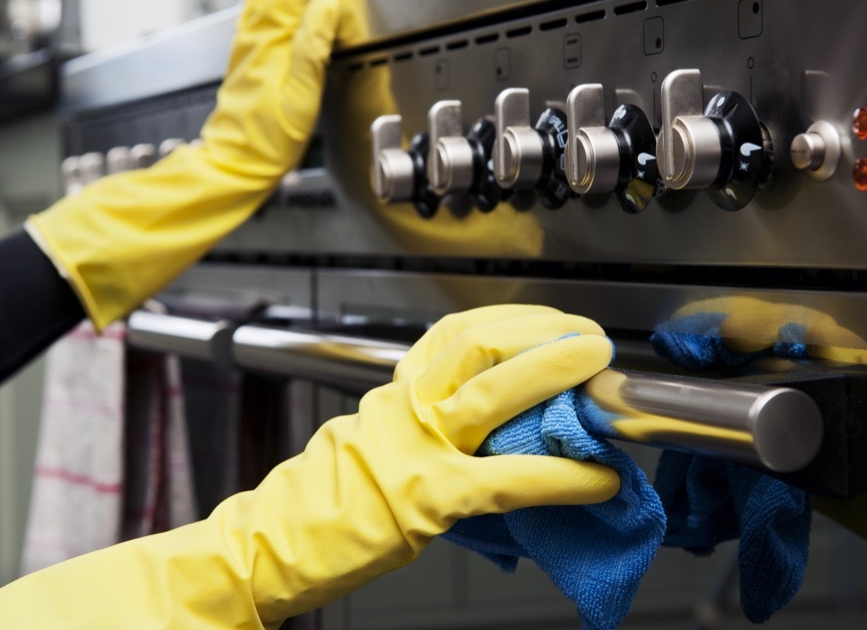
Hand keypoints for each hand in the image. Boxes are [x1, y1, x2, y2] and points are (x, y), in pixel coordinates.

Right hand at [0, 305, 618, 628]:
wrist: (266, 547)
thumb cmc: (322, 503)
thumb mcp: (373, 444)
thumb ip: (427, 426)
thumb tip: (503, 429)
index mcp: (392, 392)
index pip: (456, 333)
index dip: (513, 319)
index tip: (554, 319)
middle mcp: (401, 406)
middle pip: (477, 344)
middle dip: (542, 332)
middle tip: (590, 338)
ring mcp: (411, 448)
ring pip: (491, 394)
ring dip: (553, 378)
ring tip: (600, 377)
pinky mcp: (424, 498)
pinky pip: (503, 478)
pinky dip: (558, 475)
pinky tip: (597, 477)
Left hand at [28, 0, 360, 328]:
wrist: (236, 162)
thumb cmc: (267, 140)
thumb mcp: (301, 97)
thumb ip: (313, 46)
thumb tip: (327, 4)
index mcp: (269, 36)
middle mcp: (255, 31)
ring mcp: (250, 38)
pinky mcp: (251, 50)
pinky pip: (269, 5)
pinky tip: (310, 13)